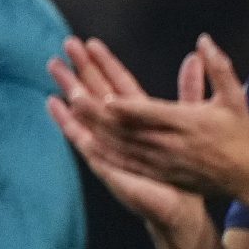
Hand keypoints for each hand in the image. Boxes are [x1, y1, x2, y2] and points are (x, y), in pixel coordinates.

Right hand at [48, 37, 210, 230]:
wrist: (181, 205)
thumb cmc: (185, 168)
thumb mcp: (189, 121)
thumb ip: (189, 90)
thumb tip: (195, 59)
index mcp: (138, 118)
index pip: (116, 85)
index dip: (104, 63)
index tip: (90, 42)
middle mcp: (118, 129)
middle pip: (95, 93)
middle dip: (81, 69)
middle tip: (65, 43)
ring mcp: (107, 145)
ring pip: (84, 111)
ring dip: (69, 88)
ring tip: (55, 67)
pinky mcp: (103, 162)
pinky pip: (81, 138)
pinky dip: (67, 120)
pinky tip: (54, 104)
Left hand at [72, 35, 248, 197]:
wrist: (245, 177)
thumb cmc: (239, 133)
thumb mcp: (233, 98)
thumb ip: (219, 69)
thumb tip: (204, 40)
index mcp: (186, 124)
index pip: (151, 114)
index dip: (127, 107)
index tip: (104, 97)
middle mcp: (169, 144)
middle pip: (124, 126)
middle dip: (94, 104)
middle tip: (70, 88)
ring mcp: (159, 160)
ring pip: (116, 142)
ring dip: (89, 123)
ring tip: (66, 101)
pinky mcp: (154, 171)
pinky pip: (121, 160)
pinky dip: (99, 147)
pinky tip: (77, 135)